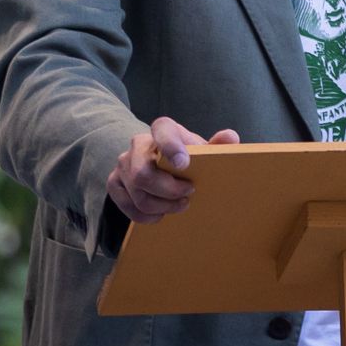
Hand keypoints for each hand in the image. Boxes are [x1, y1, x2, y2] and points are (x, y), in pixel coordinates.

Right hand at [105, 116, 239, 224]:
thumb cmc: (187, 157)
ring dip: (162, 206)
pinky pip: (127, 206)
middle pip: (143, 173)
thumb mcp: (202, 151)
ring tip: (180, 206)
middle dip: (168, 191)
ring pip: (137, 194)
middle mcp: (138, 144)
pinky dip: (147, 216)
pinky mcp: (114, 183)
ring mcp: (123, 164)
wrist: (160, 165)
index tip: (184, 165)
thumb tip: (230, 137)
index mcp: (163, 130)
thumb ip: (218, 145)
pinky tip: (161, 214)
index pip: (161, 129)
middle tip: (189, 194)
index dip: (170, 146)